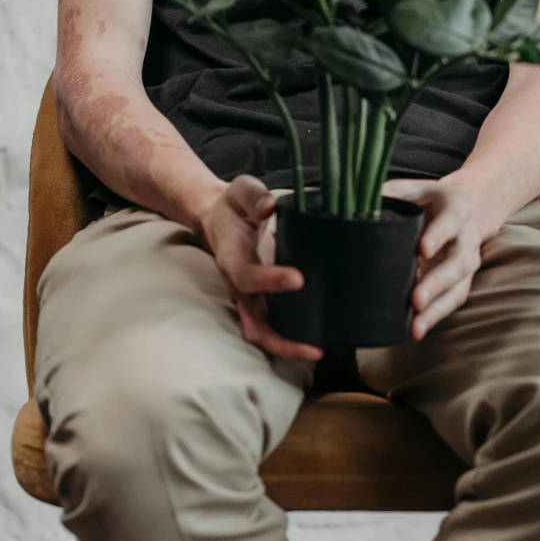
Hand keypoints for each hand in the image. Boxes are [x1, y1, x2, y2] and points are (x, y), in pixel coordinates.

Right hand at [196, 175, 322, 362]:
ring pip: (263, 333)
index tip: (298, 279)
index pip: (246, 276)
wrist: (219, 219)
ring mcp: (250, 298)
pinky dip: (293, 337)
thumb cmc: (234, 206)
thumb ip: (254, 196)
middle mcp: (239, 285)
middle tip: (314, 346)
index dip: (269, 281)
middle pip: (253, 324)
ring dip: (288, 346)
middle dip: (281, 340)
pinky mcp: (262, 300)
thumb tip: (270, 206)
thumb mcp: (241, 190)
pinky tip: (320, 339)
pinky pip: (274, 325)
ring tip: (320, 350)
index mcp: (232, 257)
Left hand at [382, 177, 486, 339]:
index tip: (423, 250)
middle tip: (416, 299)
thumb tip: (357, 202)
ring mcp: (468, 263)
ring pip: (458, 289)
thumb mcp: (417, 188)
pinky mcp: (462, 282)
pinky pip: (452, 301)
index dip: (439, 235)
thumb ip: (392, 193)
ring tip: (416, 326)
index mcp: (457, 209)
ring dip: (437, 309)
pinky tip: (417, 330)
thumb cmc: (433, 200)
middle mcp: (467, 239)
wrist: (469, 208)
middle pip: (457, 263)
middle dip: (436, 283)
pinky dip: (436, 317)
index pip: (451, 222)